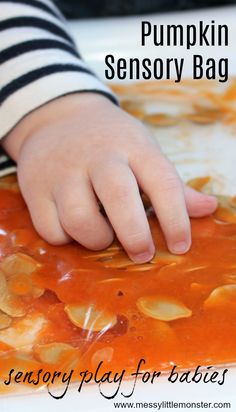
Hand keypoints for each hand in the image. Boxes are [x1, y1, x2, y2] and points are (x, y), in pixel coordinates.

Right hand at [2, 93, 216, 262]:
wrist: (57, 117)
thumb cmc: (110, 141)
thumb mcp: (143, 151)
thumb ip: (172, 185)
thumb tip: (209, 209)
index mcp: (133, 146)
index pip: (162, 182)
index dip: (176, 219)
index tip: (180, 246)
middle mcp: (97, 155)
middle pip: (119, 200)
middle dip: (135, 236)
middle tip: (143, 253)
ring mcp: (62, 170)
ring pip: (80, 220)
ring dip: (97, 239)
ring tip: (104, 234)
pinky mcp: (35, 186)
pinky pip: (51, 230)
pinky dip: (67, 238)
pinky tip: (74, 226)